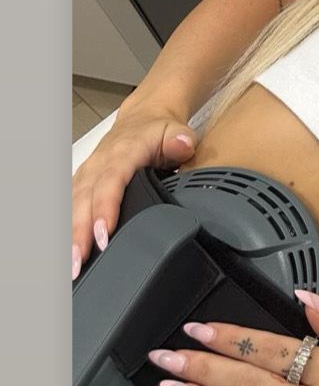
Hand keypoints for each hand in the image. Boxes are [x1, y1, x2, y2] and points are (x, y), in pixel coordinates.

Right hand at [72, 106, 196, 278]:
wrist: (143, 118)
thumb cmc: (157, 130)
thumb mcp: (174, 129)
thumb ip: (180, 139)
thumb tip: (184, 145)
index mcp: (121, 154)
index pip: (110, 182)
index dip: (105, 209)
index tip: (103, 235)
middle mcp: (99, 164)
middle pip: (84, 200)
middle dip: (80, 233)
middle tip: (79, 263)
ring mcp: (88, 174)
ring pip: (73, 206)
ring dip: (70, 236)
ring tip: (71, 266)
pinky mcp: (83, 183)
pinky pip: (70, 206)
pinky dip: (67, 229)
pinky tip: (68, 252)